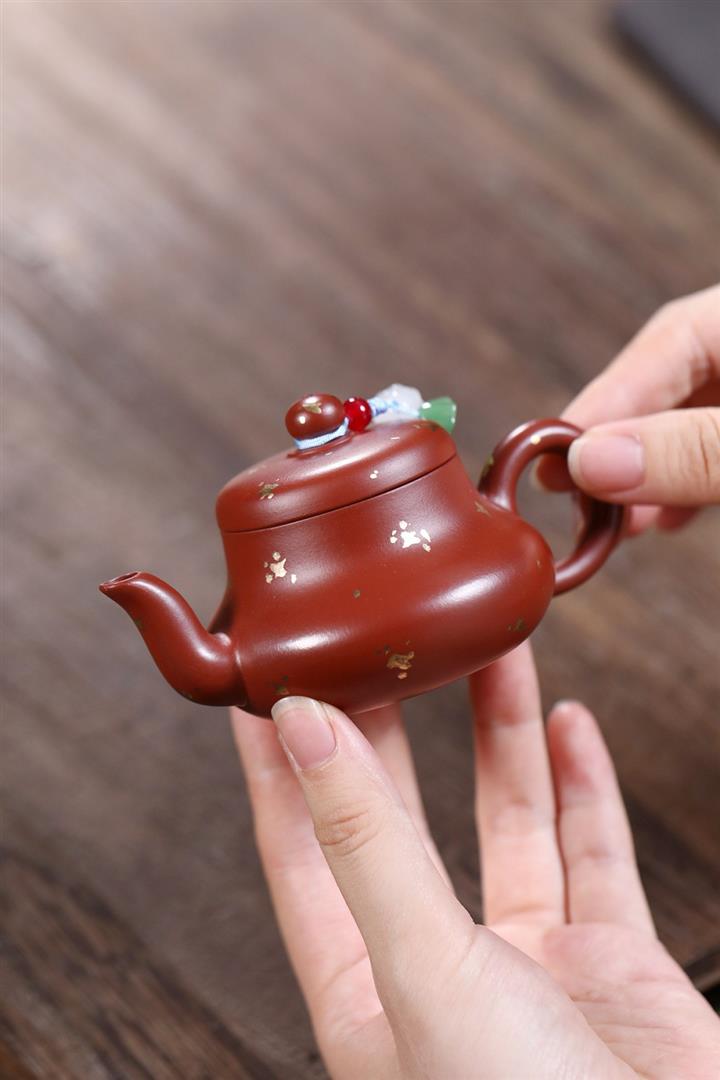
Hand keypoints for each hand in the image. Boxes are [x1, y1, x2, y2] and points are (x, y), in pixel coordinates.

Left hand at [232, 646, 719, 1078]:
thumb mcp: (425, 971)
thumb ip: (366, 845)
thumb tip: (303, 733)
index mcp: (369, 992)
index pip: (301, 851)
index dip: (279, 769)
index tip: (264, 692)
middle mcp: (441, 971)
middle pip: (402, 820)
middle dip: (391, 731)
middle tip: (376, 651)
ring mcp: (530, 963)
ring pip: (508, 818)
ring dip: (497, 733)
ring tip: (486, 652)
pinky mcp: (610, 962)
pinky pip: (592, 850)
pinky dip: (582, 784)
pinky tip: (569, 724)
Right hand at [537, 284, 719, 533]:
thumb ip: (688, 449)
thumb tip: (589, 461)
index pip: (669, 339)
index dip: (605, 401)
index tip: (556, 459)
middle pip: (675, 382)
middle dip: (622, 444)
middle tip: (575, 498)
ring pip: (696, 419)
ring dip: (651, 472)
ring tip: (615, 524)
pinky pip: (719, 446)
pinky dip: (689, 480)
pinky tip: (666, 516)